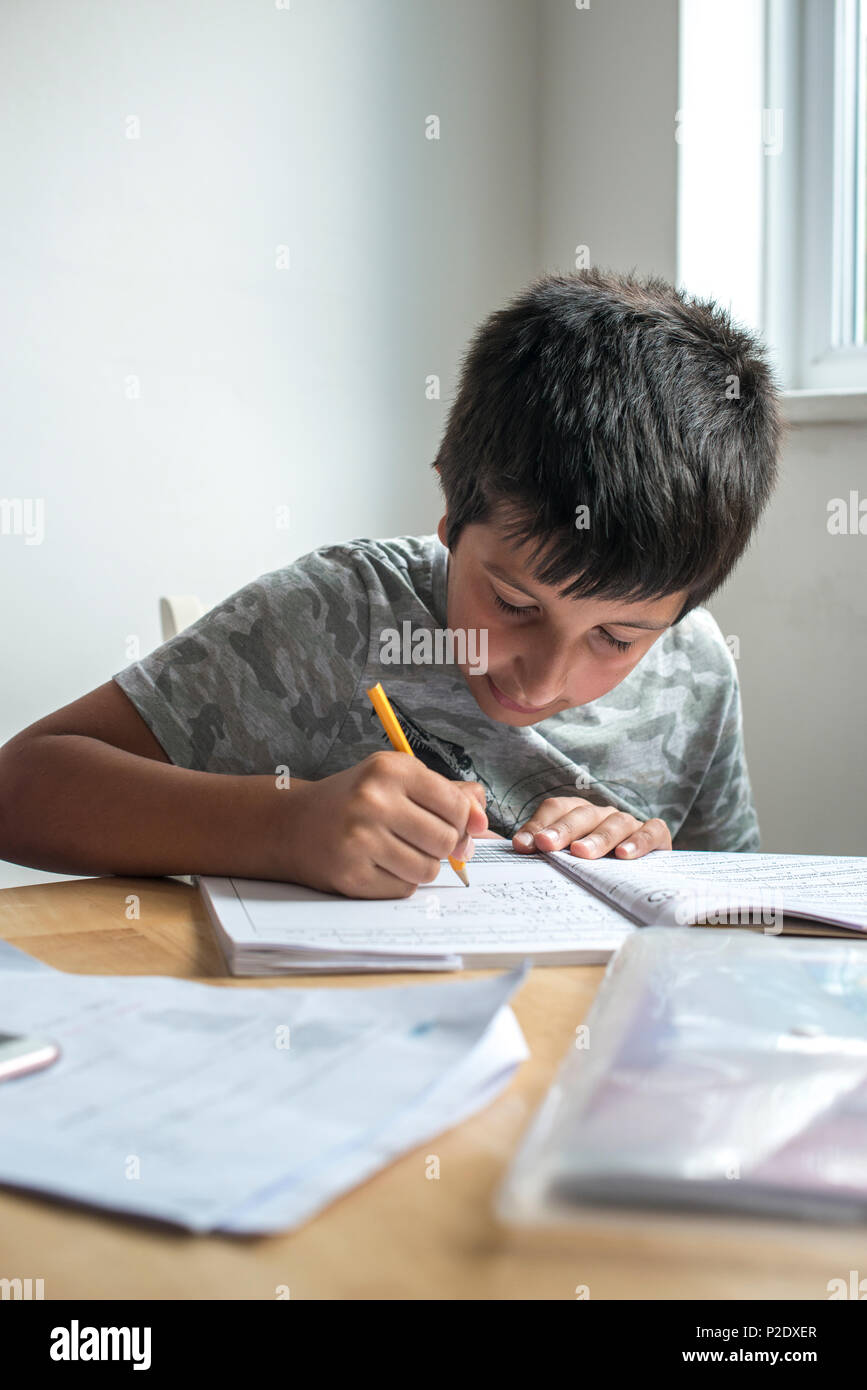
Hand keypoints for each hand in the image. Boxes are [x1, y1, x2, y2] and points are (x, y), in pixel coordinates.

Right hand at [273, 752, 488, 898]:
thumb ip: (447, 793)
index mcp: (391, 769)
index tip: (454, 827)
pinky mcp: (351, 875)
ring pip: (427, 870)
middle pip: (445, 841)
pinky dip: (399, 883)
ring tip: (397, 852)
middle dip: (443, 847)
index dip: (464, 823)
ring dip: (421, 867)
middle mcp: (374, 801)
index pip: (457, 806)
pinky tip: (378, 865)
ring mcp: (360, 840)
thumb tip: (482, 821)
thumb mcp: (397, 780)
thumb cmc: (354, 800)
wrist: (291, 825)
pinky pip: (403, 890)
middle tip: (424, 842)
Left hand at [511, 796, 670, 859]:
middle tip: (546, 845)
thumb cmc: (591, 869)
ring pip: (614, 823)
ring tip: (581, 854)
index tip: (521, 846)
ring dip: (597, 838)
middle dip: (562, 830)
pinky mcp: (657, 836)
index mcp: (577, 814)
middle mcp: (602, 815)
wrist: (640, 881)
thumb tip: (514, 846)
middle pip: (582, 814)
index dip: (538, 824)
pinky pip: (651, 831)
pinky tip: (624, 855)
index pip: (556, 809)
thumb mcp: (564, 860)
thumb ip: (539, 850)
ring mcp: (629, 823)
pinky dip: (639, 841)